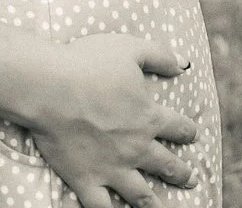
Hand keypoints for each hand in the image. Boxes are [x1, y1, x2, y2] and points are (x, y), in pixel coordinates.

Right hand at [11, 33, 197, 207]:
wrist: (50, 88)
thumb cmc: (87, 63)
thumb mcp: (130, 48)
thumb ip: (160, 55)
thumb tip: (183, 65)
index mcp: (149, 117)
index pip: (179, 128)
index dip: (187, 131)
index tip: (192, 134)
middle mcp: (136, 148)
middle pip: (166, 165)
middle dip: (181, 173)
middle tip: (189, 179)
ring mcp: (112, 168)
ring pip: (140, 194)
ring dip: (154, 204)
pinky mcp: (86, 179)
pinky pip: (101, 206)